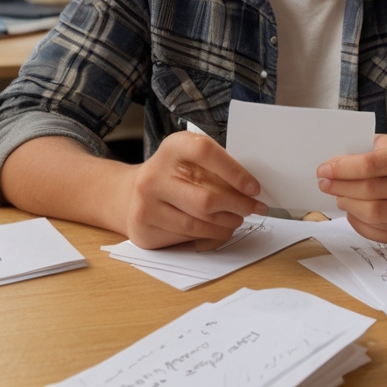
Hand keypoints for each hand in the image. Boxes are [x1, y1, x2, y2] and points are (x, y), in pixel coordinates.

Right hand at [122, 132, 266, 248]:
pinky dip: (209, 235)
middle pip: (206, 199)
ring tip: (237, 220)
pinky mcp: (145, 229)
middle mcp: (154, 175)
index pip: (205, 152)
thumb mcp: (193, 160)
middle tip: (254, 209)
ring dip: (226, 225)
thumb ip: (217, 169)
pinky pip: (187, 237)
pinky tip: (217, 229)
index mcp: (172, 148)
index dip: (234, 171)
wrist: (133, 192)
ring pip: (198, 223)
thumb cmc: (174, 174)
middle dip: (238, 207)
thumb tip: (250, 191)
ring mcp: (146, 204)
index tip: (254, 188)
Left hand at [316, 134, 386, 247]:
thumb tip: (340, 162)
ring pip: (373, 214)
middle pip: (369, 191)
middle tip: (324, 183)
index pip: (372, 164)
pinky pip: (380, 233)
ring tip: (339, 197)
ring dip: (348, 205)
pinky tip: (353, 213)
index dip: (343, 168)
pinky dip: (359, 223)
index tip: (323, 169)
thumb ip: (375, 148)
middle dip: (340, 187)